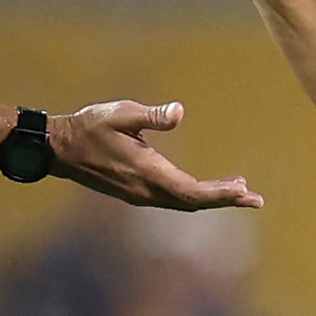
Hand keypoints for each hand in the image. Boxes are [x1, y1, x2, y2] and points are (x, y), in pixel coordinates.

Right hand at [47, 100, 261, 210]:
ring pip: (183, 203)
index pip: (191, 192)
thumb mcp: (121, 113)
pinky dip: (194, 196)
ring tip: (239, 191)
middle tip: (256, 199)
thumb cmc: (89, 126)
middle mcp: (146, 190)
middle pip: (193, 203)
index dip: (219, 193)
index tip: (244, 191)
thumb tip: (179, 112)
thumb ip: (152, 115)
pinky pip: (172, 199)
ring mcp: (139, 194)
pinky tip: (204, 188)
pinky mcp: (135, 192)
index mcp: (147, 172)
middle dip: (225, 200)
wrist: (59, 149)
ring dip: (211, 198)